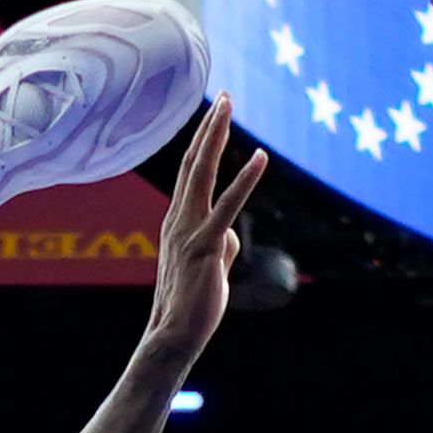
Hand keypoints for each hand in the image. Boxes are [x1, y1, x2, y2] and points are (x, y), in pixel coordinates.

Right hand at [142, 97, 271, 363]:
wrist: (173, 336)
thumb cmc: (191, 305)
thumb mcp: (210, 267)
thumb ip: (220, 245)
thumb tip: (231, 236)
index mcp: (177, 222)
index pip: (189, 172)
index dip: (203, 141)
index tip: (215, 113)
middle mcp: (177, 219)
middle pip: (192, 162)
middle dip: (209, 126)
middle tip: (223, 95)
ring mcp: (188, 231)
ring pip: (201, 173)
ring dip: (216, 136)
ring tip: (228, 105)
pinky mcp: (205, 247)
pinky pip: (226, 207)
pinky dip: (244, 180)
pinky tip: (260, 157)